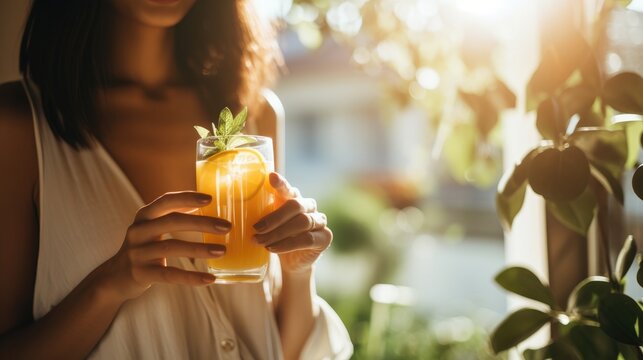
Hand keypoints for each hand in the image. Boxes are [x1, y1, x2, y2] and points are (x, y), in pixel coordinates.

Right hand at [95, 191, 229, 302]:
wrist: (115, 277)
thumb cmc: (144, 248)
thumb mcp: (152, 228)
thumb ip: (172, 216)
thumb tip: (205, 205)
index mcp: (144, 216)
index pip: (165, 202)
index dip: (187, 198)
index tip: (210, 199)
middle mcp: (138, 231)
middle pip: (173, 222)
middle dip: (202, 223)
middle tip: (226, 226)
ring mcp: (137, 253)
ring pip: (172, 248)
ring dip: (200, 249)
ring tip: (222, 251)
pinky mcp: (141, 273)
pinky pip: (170, 275)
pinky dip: (191, 277)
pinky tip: (209, 279)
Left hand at [253, 173, 331, 272]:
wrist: (292, 263)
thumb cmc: (276, 239)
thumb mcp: (266, 226)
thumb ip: (259, 216)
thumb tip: (234, 213)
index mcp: (294, 198)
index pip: (288, 188)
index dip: (281, 183)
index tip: (271, 177)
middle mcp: (309, 206)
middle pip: (295, 205)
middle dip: (274, 217)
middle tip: (256, 228)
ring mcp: (319, 221)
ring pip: (302, 222)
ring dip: (278, 233)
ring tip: (261, 242)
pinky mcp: (325, 237)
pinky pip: (307, 239)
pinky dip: (287, 244)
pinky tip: (273, 248)